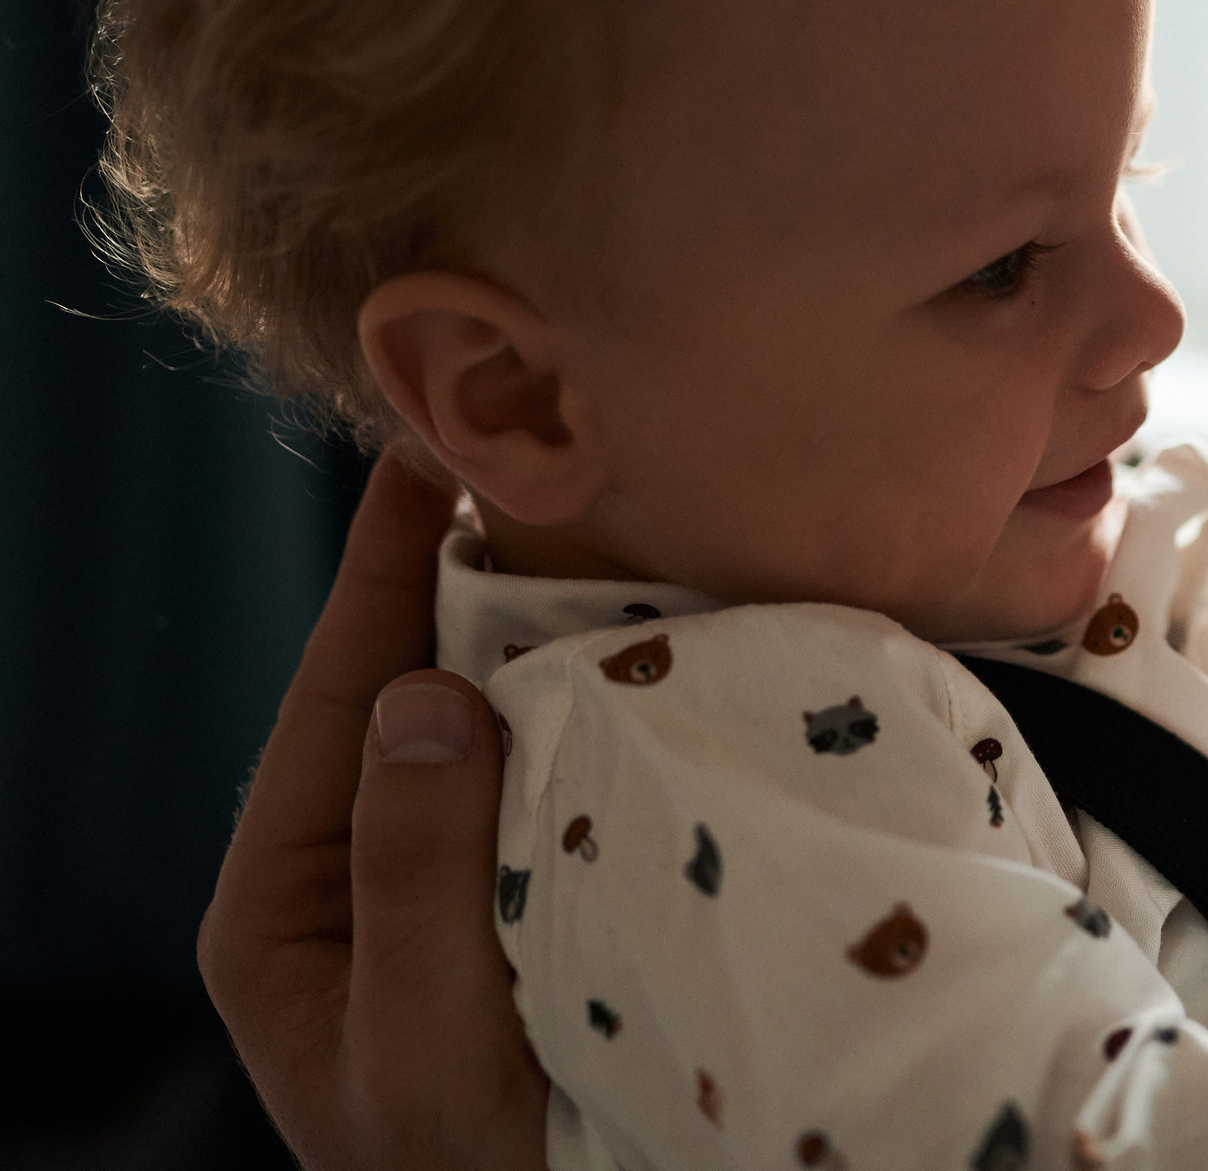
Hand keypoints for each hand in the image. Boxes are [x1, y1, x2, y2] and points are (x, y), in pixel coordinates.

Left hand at [197, 454, 547, 1169]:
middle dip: (451, 581)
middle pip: (397, 695)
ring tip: (582, 530)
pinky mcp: (521, 898)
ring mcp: (441, 886)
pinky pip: (542, 780)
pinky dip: (583, 710)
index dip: (377, 571)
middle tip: (516, 462)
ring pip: (476, 731)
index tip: (423, 455)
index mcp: (284, 910)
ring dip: (529, 638)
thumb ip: (415, 876)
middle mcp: (353, 882)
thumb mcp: (422, 1043)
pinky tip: (632, 656)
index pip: (331, 701)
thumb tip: (425, 692)